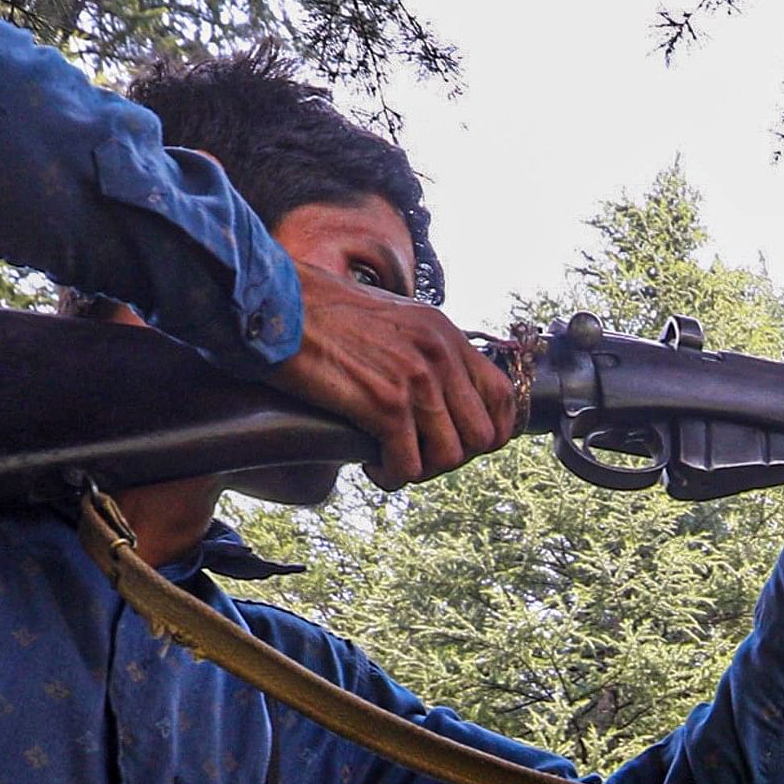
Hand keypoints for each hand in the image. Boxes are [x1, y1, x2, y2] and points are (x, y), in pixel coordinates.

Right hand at [266, 277, 520, 488]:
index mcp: (446, 334)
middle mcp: (439, 355)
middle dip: (452, 457)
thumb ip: (424, 350)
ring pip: (449, 456)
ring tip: (392, 463)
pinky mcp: (385, 403)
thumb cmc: (326, 314)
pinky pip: (409, 464)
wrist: (281, 306)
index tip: (463, 443)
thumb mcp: (395, 319)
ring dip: (421, 470)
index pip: (502, 395)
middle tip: (419, 455)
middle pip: (481, 436)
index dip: (491, 431)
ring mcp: (416, 379)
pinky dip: (392, 476)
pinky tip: (372, 466)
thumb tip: (438, 395)